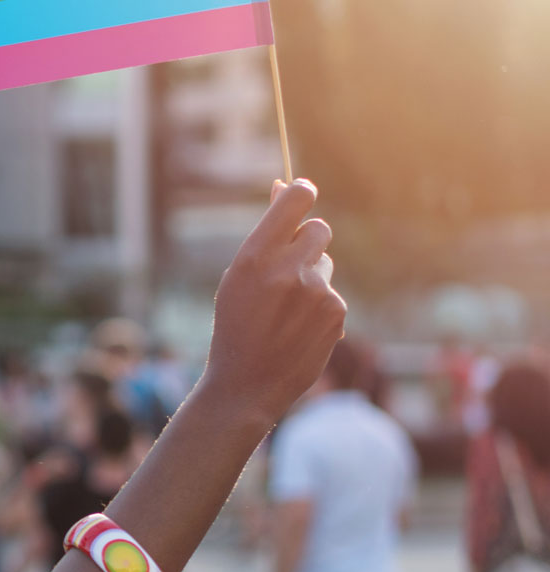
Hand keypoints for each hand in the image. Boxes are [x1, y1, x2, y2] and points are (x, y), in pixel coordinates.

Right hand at [198, 179, 345, 428]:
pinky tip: (298, 329)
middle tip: (288, 267)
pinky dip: (319, 307)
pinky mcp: (336, 312)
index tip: (300, 194)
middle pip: (319, 229)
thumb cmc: (235, 327)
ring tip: (286, 312)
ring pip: (326, 265)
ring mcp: (316, 292)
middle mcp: (287, 270)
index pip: (295, 200)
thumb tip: (283, 186)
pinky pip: (332, 294)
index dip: (301, 192)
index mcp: (253, 257)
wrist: (246, 385)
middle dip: (308, 242)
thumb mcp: (236, 278)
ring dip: (312, 278)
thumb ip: (265, 237)